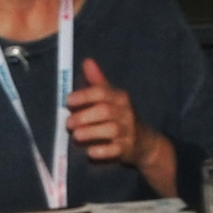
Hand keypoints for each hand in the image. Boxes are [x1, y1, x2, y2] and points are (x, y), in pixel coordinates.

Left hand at [68, 58, 174, 197]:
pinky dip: (102, 151)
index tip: (68, 101)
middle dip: (84, 116)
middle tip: (68, 123)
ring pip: (110, 130)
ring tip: (76, 135)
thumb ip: (97, 82)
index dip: (84, 96)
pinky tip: (90, 152)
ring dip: (90, 132)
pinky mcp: (126, 149)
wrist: (145, 143)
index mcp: (120, 98)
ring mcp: (128, 132)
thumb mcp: (112, 98)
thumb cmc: (121, 117)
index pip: (102, 92)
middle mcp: (126, 113)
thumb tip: (87, 61)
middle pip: (104, 111)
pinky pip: (115, 150)